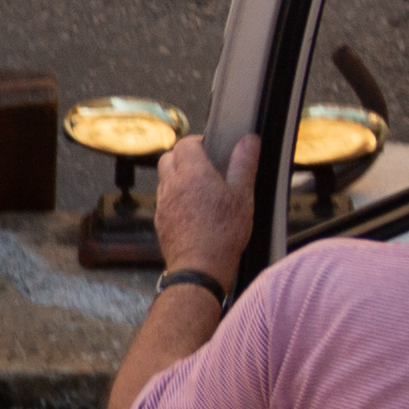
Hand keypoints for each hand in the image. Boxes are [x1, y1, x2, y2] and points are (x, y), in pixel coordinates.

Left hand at [152, 134, 253, 282]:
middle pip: (168, 157)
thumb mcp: (243, 197)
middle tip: (203, 165)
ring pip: (164, 178)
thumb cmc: (224, 233)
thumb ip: (244, 165)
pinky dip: (174, 196)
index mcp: (192, 174)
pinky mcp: (160, 219)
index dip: (197, 142)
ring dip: (177, 176)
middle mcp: (172, 185)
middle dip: (184, 156)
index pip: (185, 144)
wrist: (200, 267)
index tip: (210, 148)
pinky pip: (163, 199)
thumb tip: (248, 141)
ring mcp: (163, 203)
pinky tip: (191, 208)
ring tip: (199, 187)